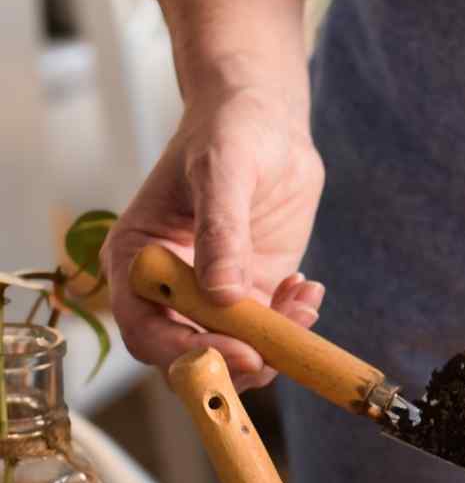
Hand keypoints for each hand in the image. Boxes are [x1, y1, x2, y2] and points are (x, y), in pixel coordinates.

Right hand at [102, 78, 325, 389]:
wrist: (265, 120)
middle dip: (236, 362)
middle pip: (189, 354)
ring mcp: (213, 294)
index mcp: (138, 259)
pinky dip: (294, 325)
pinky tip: (308, 289)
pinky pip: (271, 331)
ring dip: (274, 344)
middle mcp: (169, 287)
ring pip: (235, 351)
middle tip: (280, 351)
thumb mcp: (222, 171)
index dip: (187, 351)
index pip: (146, 329)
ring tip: (304, 303)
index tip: (239, 352)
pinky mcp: (254, 292)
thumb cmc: (228, 132)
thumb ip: (221, 232)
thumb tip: (221, 295)